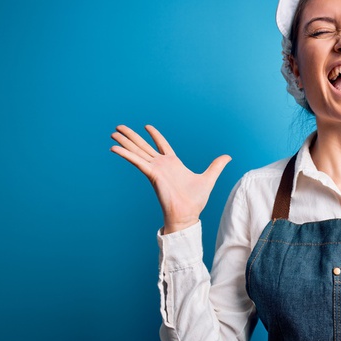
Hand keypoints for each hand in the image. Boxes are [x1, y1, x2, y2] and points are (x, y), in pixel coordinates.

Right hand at [110, 125, 230, 233]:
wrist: (187, 214)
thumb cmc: (195, 201)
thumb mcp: (209, 178)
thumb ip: (216, 166)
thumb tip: (228, 157)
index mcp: (173, 164)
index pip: (162, 145)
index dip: (155, 135)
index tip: (147, 126)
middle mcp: (162, 165)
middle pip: (144, 146)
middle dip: (131, 136)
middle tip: (118, 126)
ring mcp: (155, 169)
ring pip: (137, 151)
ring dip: (125, 142)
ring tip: (113, 133)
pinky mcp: (152, 174)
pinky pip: (137, 161)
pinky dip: (126, 154)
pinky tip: (114, 147)